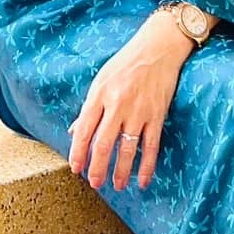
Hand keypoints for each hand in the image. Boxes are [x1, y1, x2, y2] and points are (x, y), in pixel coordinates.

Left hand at [68, 10, 194, 193]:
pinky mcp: (157, 115)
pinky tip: (144, 180)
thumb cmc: (126, 62)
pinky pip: (151, 146)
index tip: (75, 168)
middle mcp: (117, 104)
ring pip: (127, 149)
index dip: (78, 152)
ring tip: (118, 185)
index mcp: (99, 94)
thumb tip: (75, 132)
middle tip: (94, 183)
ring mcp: (138, 111)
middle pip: (103, 143)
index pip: (84, 129)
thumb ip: (89, 107)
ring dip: (121, 171)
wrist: (158, 47)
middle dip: (97, 167)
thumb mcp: (101, 79)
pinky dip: (147, 166)